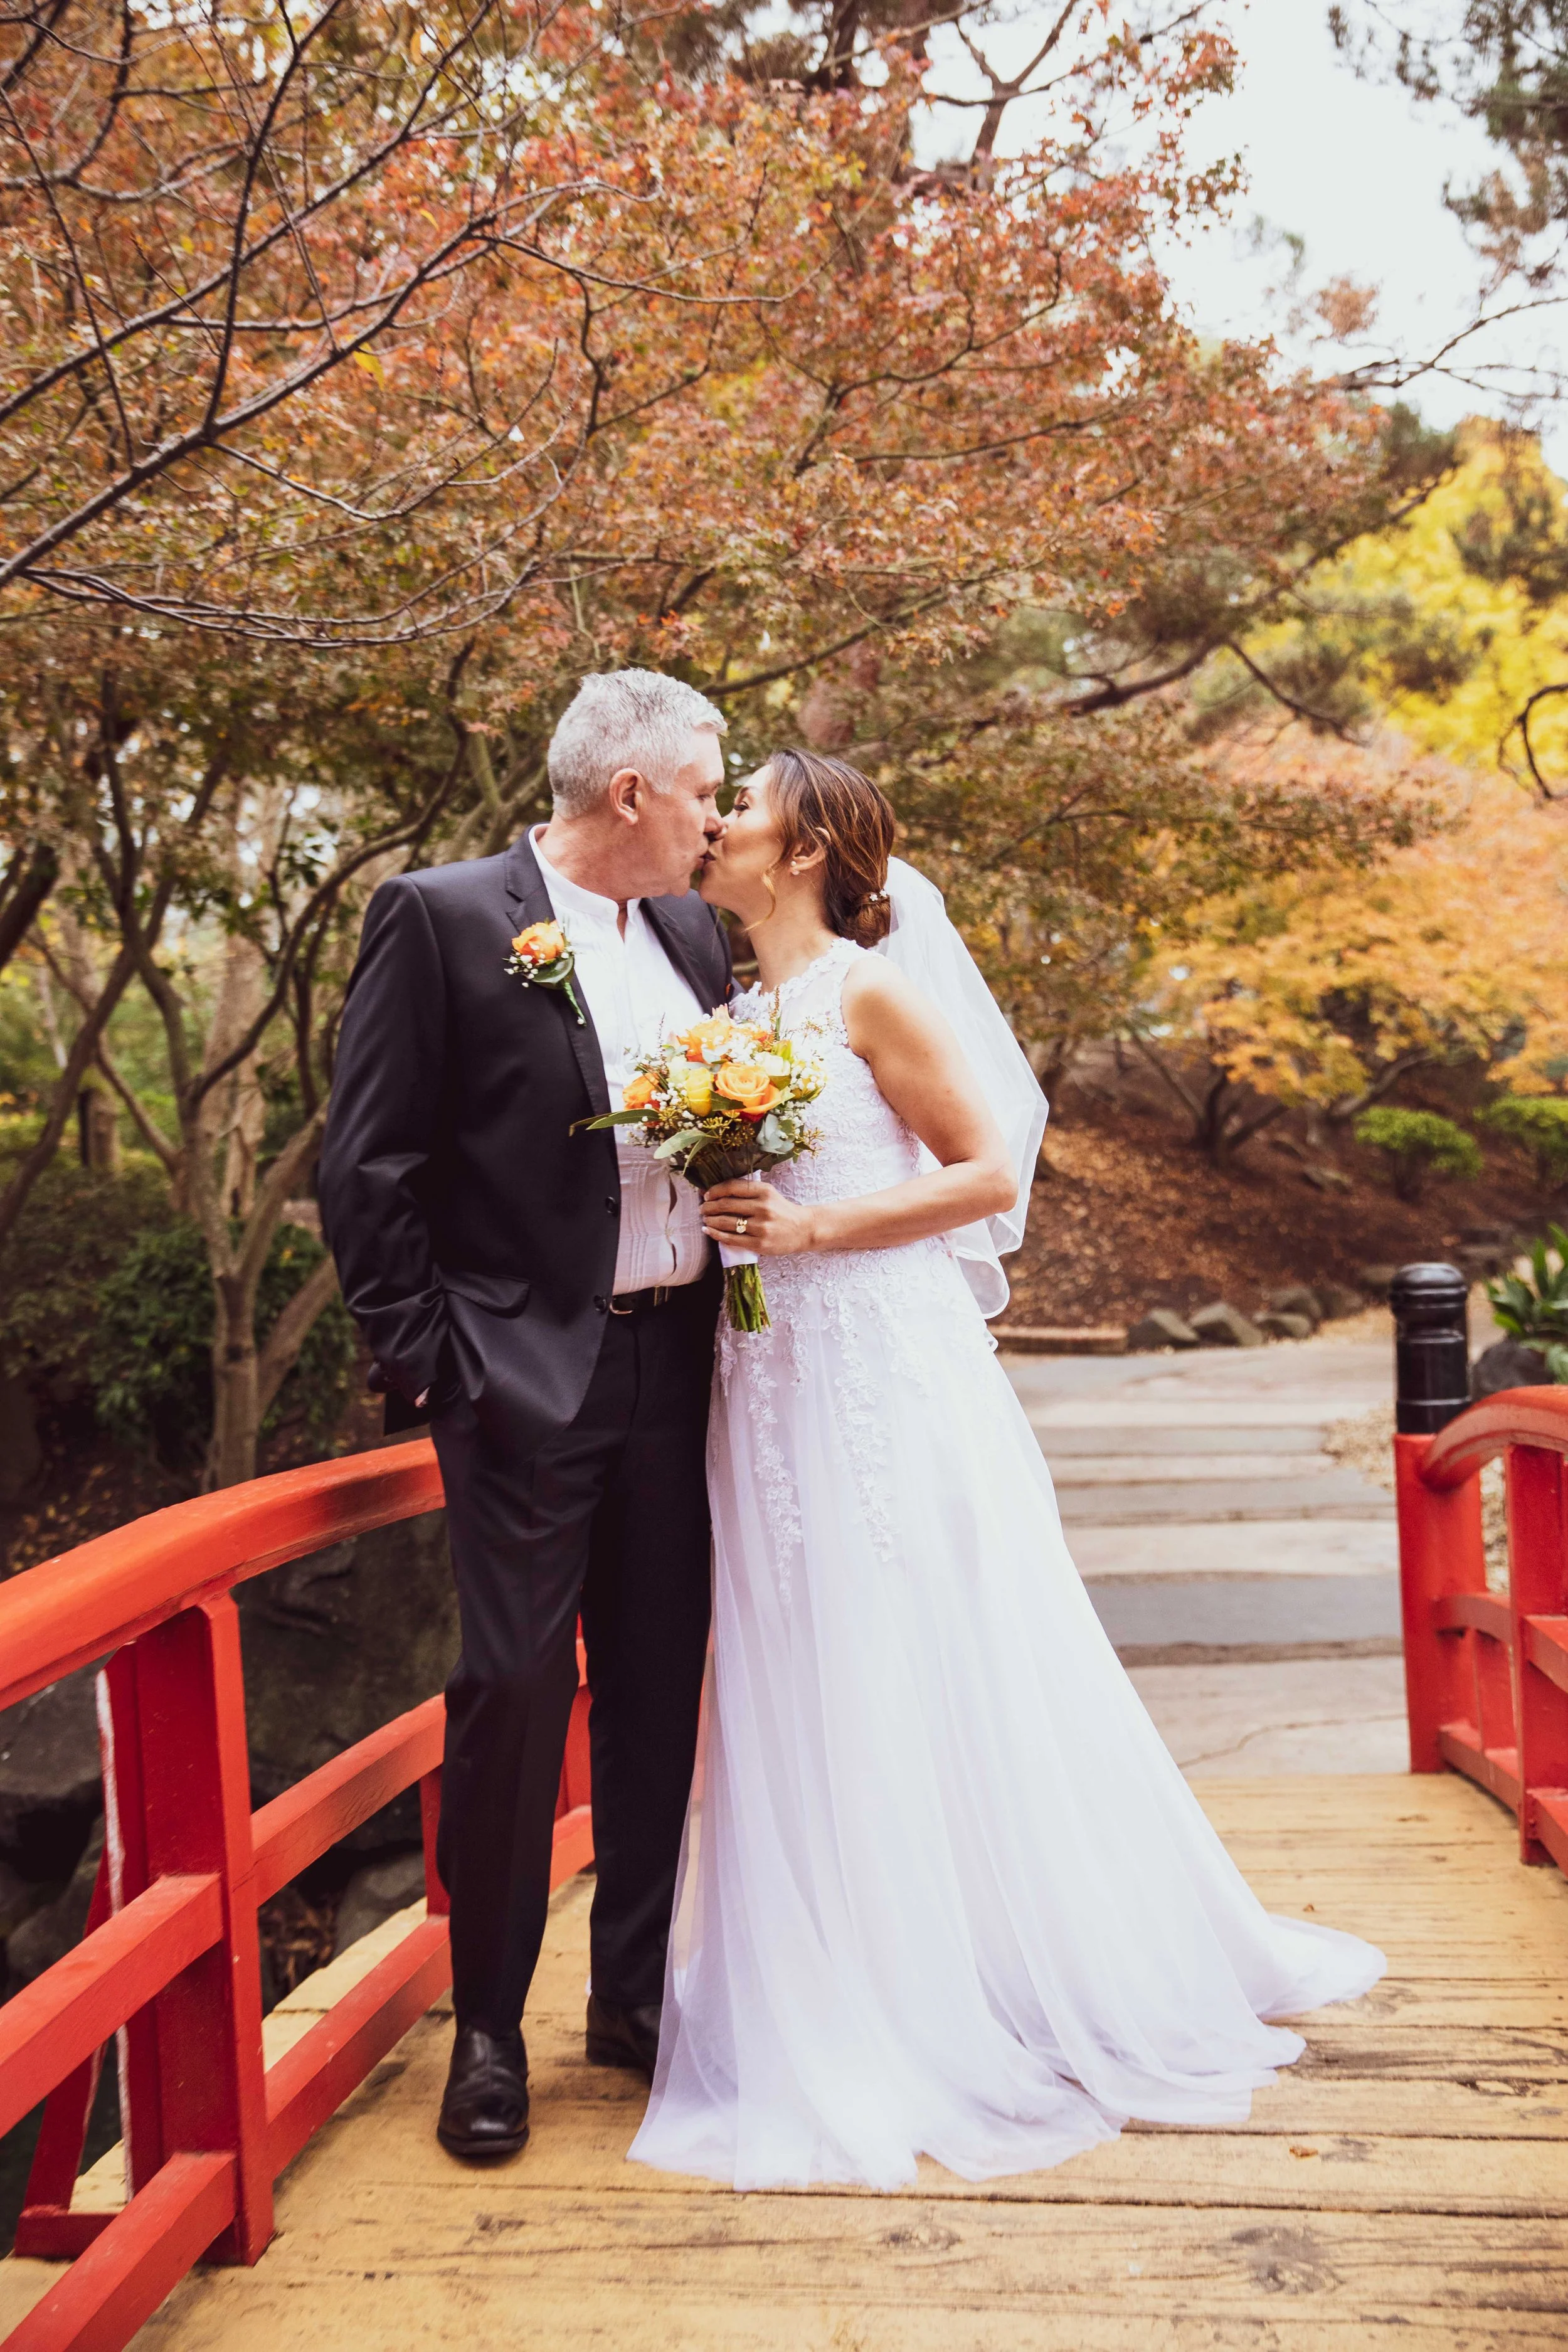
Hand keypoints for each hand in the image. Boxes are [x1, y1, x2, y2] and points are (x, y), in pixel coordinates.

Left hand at [701, 1176, 816, 1256]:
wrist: (803, 1230)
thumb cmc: (782, 1210)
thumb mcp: (768, 1194)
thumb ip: (746, 1192)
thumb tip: (716, 1192)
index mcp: (764, 1191)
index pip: (733, 1187)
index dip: (715, 1190)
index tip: (707, 1195)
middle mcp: (763, 1208)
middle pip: (726, 1205)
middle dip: (709, 1207)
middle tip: (702, 1208)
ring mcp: (761, 1227)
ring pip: (726, 1223)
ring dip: (710, 1220)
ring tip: (705, 1219)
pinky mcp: (760, 1244)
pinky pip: (732, 1239)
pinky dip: (716, 1234)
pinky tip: (709, 1231)